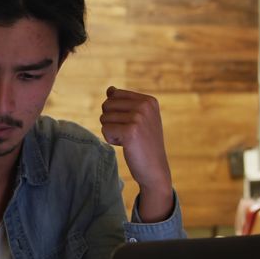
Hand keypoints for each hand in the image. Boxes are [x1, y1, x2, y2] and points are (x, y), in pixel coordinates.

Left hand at [100, 86, 173, 221]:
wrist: (154, 169)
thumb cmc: (143, 144)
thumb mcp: (137, 119)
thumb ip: (124, 103)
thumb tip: (110, 89)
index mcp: (149, 100)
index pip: (115, 94)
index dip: (115, 111)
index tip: (130, 124)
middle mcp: (145, 106)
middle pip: (107, 105)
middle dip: (111, 121)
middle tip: (127, 133)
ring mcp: (139, 118)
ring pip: (104, 118)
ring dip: (111, 131)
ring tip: (128, 140)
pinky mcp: (130, 131)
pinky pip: (105, 129)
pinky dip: (111, 139)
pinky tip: (125, 145)